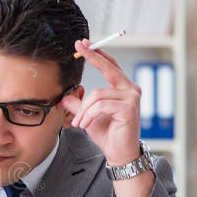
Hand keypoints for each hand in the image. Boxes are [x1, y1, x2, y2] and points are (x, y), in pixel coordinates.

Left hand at [60, 39, 141, 165]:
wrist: (119, 153)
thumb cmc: (107, 133)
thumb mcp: (88, 116)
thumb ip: (78, 104)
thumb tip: (64, 96)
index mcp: (122, 88)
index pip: (109, 66)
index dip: (97, 54)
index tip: (83, 43)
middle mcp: (130, 89)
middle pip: (108, 68)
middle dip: (92, 56)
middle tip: (78, 47)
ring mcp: (132, 97)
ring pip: (97, 94)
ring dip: (84, 110)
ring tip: (79, 123)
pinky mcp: (129, 108)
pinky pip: (100, 105)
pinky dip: (89, 115)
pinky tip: (85, 125)